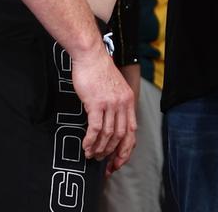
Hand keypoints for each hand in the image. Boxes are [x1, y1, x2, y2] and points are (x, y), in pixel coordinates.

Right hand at [71, 46, 136, 162]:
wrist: (91, 56)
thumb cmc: (99, 71)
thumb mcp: (115, 88)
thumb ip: (116, 104)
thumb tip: (111, 123)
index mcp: (128, 101)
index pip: (132, 131)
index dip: (126, 149)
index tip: (118, 161)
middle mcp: (122, 104)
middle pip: (121, 136)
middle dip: (112, 153)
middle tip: (103, 162)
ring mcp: (110, 104)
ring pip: (108, 135)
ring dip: (99, 148)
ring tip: (92, 155)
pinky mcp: (96, 103)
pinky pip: (95, 129)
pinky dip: (90, 141)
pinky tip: (85, 146)